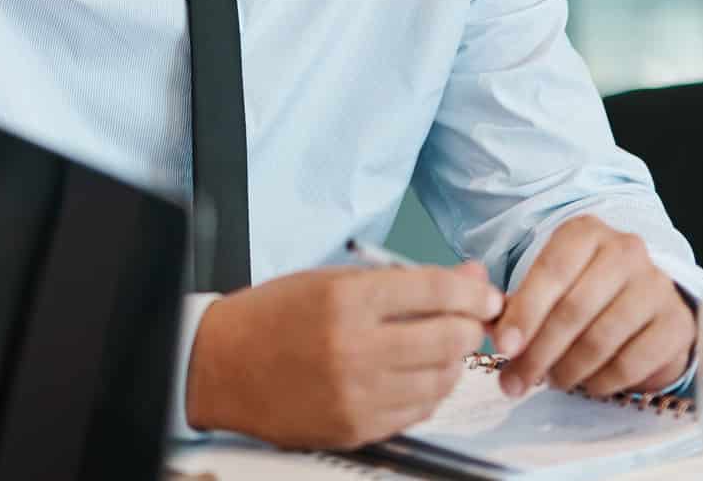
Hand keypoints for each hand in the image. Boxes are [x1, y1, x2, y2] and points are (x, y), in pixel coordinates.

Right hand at [185, 260, 501, 449]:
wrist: (219, 366)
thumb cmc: (271, 316)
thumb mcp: (331, 280)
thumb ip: (400, 280)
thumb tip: (464, 275)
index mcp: (345, 300)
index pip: (434, 289)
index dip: (470, 290)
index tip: (483, 293)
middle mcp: (354, 348)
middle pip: (448, 337)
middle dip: (470, 327)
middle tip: (469, 321)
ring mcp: (356, 394)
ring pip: (440, 379)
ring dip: (451, 361)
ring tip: (438, 347)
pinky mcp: (356, 427)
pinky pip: (418, 412)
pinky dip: (427, 391)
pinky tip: (414, 375)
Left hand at [493, 216, 692, 399]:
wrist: (645, 302)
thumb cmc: (583, 290)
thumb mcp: (548, 284)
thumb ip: (515, 304)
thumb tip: (491, 330)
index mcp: (585, 232)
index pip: (551, 272)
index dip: (524, 313)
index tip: (504, 347)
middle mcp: (625, 251)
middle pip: (574, 309)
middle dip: (539, 351)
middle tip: (517, 379)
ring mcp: (656, 286)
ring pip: (601, 339)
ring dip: (568, 369)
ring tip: (552, 380)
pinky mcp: (677, 324)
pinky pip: (632, 363)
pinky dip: (602, 381)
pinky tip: (588, 384)